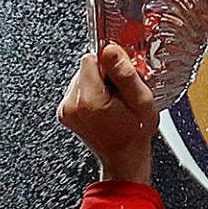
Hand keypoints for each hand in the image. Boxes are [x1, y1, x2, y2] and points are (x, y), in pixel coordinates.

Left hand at [58, 42, 160, 185]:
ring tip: (112, 102)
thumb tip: (110, 50)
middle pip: (85, 67)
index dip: (110, 64)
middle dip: (104, 74)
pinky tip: (103, 106)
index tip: (120, 79)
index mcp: (90, 101)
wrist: (123, 158)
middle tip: (119, 94)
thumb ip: (126, 74)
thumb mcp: (143, 102)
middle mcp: (72, 105)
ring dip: (98, 83)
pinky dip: (91, 92)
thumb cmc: (135, 134)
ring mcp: (65, 110)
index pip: (92, 58)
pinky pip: (78, 88)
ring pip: (82, 76)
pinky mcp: (64, 112)